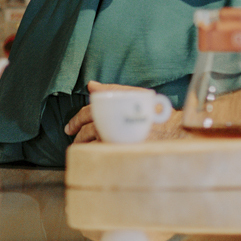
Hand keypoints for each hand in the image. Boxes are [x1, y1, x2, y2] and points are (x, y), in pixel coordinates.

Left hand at [64, 82, 183, 142]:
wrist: (170, 130)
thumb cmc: (152, 111)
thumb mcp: (134, 93)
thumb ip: (112, 89)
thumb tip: (91, 85)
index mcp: (112, 109)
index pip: (88, 113)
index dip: (76, 120)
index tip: (70, 128)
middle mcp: (112, 125)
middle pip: (87, 131)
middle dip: (77, 135)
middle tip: (72, 137)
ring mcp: (115, 140)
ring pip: (92, 145)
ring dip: (83, 146)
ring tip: (79, 148)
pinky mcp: (119, 151)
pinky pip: (100, 153)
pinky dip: (93, 154)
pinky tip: (91, 156)